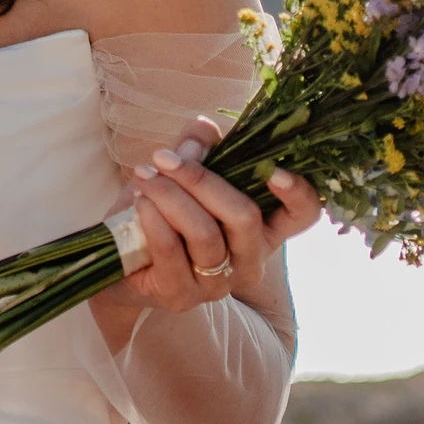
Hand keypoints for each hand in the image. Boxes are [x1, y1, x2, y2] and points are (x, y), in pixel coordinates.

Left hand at [96, 116, 322, 316]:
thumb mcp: (179, 177)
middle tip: (165, 158)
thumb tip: (204, 127)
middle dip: (202, 180)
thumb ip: (196, 151)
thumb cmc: (161, 215)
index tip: (275, 170)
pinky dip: (153, 218)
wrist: (121, 261)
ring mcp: (218, 283)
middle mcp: (248, 260)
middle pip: (245, 217)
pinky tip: (139, 200)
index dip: (298, 194)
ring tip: (144, 175)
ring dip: (170, 196)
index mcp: (261, 229)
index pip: (301, 216)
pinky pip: (172, 251)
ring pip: (205, 233)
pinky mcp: (182, 295)